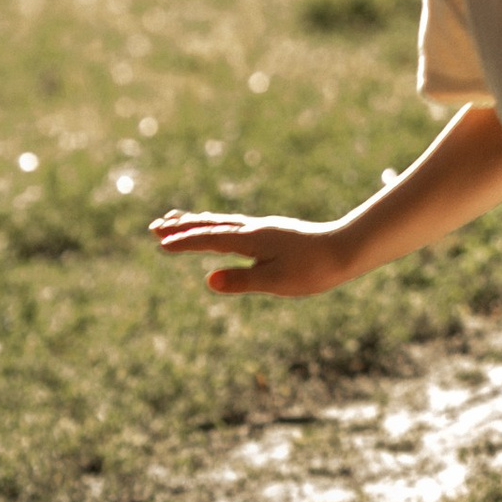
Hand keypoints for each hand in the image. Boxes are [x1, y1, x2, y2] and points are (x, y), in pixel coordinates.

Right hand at [149, 208, 352, 295]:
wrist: (346, 250)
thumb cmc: (313, 270)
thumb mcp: (276, 281)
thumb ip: (241, 281)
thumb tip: (208, 280)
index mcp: (250, 239)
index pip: (209, 239)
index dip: (183, 241)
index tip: (160, 242)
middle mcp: (253, 229)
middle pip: (210, 224)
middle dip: (182, 227)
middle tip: (155, 227)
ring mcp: (262, 229)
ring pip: (222, 222)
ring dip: (197, 222)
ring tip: (177, 220)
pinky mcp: (271, 232)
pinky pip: (234, 225)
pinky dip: (216, 224)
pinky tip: (218, 229)